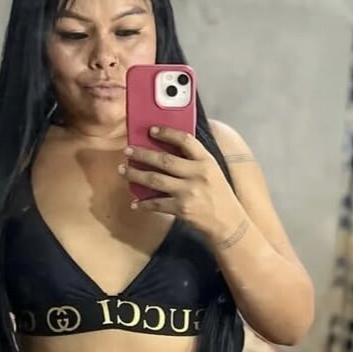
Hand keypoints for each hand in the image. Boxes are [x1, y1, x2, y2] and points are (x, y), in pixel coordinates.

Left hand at [119, 126, 244, 241]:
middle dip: (142, 154)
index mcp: (206, 161)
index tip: (151, 129)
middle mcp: (197, 174)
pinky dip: (143, 204)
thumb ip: (195, 161)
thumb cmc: (218, 195)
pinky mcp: (182, 209)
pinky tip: (135, 203)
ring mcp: (189, 192)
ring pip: (155, 180)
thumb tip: (168, 149)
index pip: (185, 140)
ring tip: (123, 170)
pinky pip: (156, 204)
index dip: (167, 133)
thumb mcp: (213, 172)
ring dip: (136, 175)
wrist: (228, 222)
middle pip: (164, 160)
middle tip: (127, 151)